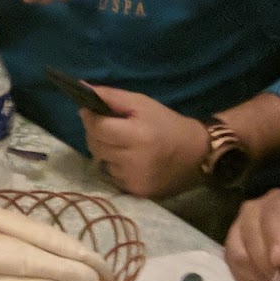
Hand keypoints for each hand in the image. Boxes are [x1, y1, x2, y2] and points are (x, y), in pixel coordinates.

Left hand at [79, 86, 210, 197]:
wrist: (196, 154)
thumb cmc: (166, 123)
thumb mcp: (142, 103)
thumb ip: (111, 96)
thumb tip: (83, 88)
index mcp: (137, 136)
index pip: (98, 128)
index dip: (89, 118)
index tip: (89, 111)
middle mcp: (134, 161)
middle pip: (95, 145)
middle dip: (96, 133)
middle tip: (109, 126)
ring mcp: (135, 179)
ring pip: (101, 161)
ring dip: (106, 150)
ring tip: (124, 144)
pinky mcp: (137, 192)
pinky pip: (113, 175)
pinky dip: (116, 166)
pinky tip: (130, 159)